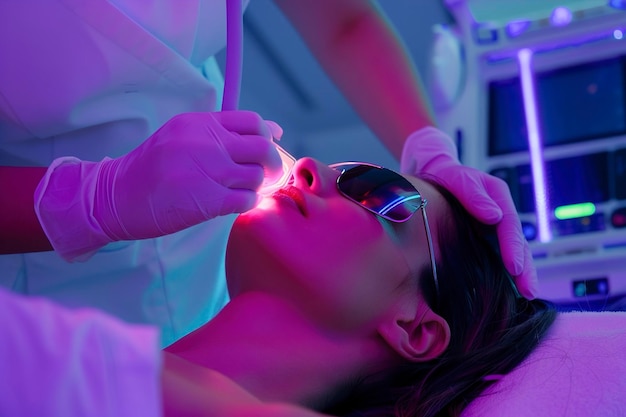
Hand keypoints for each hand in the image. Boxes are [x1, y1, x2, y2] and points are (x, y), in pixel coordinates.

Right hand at [35, 111, 281, 260]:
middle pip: (263, 148)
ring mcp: (206, 170)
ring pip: (257, 176)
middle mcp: (206, 142)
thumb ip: (227, 132)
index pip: (253, 122)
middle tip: (266, 177)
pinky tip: (232, 203)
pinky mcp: (206, 199)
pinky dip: (246, 203)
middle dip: (272, 165)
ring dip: (255, 187)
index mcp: (200, 123)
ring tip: (238, 191)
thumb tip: (276, 131)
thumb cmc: (153, 168)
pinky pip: (247, 200)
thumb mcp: (185, 137)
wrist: (116, 196)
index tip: (261, 154)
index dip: (266, 139)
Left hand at [400, 127, 537, 298]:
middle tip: (529, 290)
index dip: (513, 247)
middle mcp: (501, 213)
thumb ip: (473, 195)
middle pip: (518, 242)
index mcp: (498, 196)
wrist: (433, 173)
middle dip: (525, 267)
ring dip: (520, 273)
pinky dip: (503, 272)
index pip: (510, 225)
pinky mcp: (483, 237)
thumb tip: (494, 216)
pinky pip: (496, 255)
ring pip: (511, 251)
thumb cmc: (445, 174)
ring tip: (527, 295)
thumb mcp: (457, 178)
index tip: (515, 267)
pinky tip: (507, 290)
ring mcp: (494, 226)